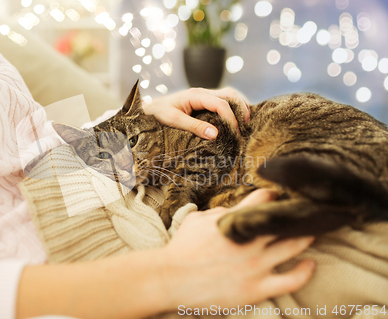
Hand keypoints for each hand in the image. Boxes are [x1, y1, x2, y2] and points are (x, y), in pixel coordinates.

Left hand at [143, 87, 250, 138]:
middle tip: (247, 127)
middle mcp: (202, 92)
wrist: (148, 109)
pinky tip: (236, 122)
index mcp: (196, 95)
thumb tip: (215, 134)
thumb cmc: (158, 114)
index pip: (221, 104)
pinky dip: (232, 109)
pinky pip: (222, 102)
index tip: (236, 134)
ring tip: (245, 124)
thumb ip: (194, 127)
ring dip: (239, 107)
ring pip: (229, 96)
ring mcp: (204, 96)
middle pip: (230, 95)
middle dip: (241, 109)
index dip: (231, 119)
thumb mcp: (173, 121)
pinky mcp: (203, 102)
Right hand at [159, 189, 314, 310]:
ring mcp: (255, 265)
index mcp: (233, 220)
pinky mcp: (257, 288)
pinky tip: (311, 264)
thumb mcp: (195, 221)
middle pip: (286, 220)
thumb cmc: (180, 250)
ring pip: (294, 246)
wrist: (170, 279)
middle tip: (305, 212)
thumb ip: (217, 212)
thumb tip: (231, 210)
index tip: (279, 198)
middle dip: (297, 213)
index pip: (264, 199)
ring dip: (307, 236)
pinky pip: (291, 280)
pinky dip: (305, 271)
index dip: (274, 196)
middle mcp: (249, 240)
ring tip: (313, 231)